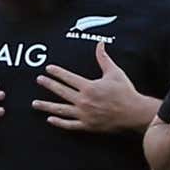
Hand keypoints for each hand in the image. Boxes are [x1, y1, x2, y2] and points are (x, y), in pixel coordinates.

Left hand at [32, 41, 150, 132]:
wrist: (134, 113)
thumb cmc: (125, 92)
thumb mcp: (115, 72)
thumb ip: (104, 58)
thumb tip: (100, 43)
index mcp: (89, 87)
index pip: (68, 78)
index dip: (57, 72)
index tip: (48, 69)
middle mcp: (83, 101)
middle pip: (61, 92)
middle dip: (48, 85)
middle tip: (38, 80)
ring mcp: (84, 114)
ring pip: (60, 110)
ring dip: (46, 106)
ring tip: (34, 103)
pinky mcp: (87, 126)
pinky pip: (69, 125)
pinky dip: (59, 123)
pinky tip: (49, 119)